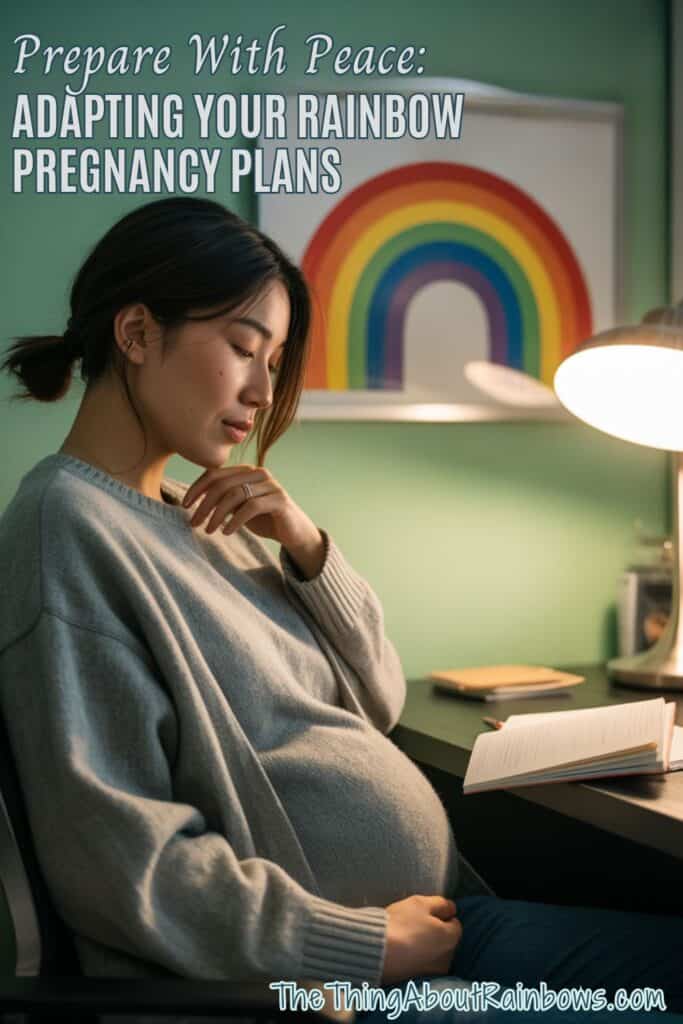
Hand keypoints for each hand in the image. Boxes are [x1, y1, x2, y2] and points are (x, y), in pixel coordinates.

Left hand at [181, 464, 321, 552]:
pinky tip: (226, 531)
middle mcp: (259, 474)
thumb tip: (194, 500)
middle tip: (193, 522)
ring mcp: (271, 485)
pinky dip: (235, 520)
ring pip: (235, 494)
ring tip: (209, 530)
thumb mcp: (238, 508)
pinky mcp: (279, 500)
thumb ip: (222, 500)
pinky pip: (251, 507)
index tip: (184, 505)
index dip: (197, 488)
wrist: (294, 533)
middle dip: (204, 504)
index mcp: (247, 471)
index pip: (215, 473)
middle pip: (223, 484)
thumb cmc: (264, 519)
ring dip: (217, 514)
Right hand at [381, 894, 462, 984]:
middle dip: (435, 933)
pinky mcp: (417, 983)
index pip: (455, 925)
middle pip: (446, 941)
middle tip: (415, 925)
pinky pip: (421, 966)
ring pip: (434, 955)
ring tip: (407, 939)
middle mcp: (446, 959)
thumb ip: (441, 904)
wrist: (376, 951)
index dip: (442, 916)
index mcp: (450, 939)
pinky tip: (403, 952)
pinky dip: (416, 960)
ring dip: (426, 948)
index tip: (426, 913)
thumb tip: (451, 909)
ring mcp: (432, 974)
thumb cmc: (401, 923)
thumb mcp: (420, 903)